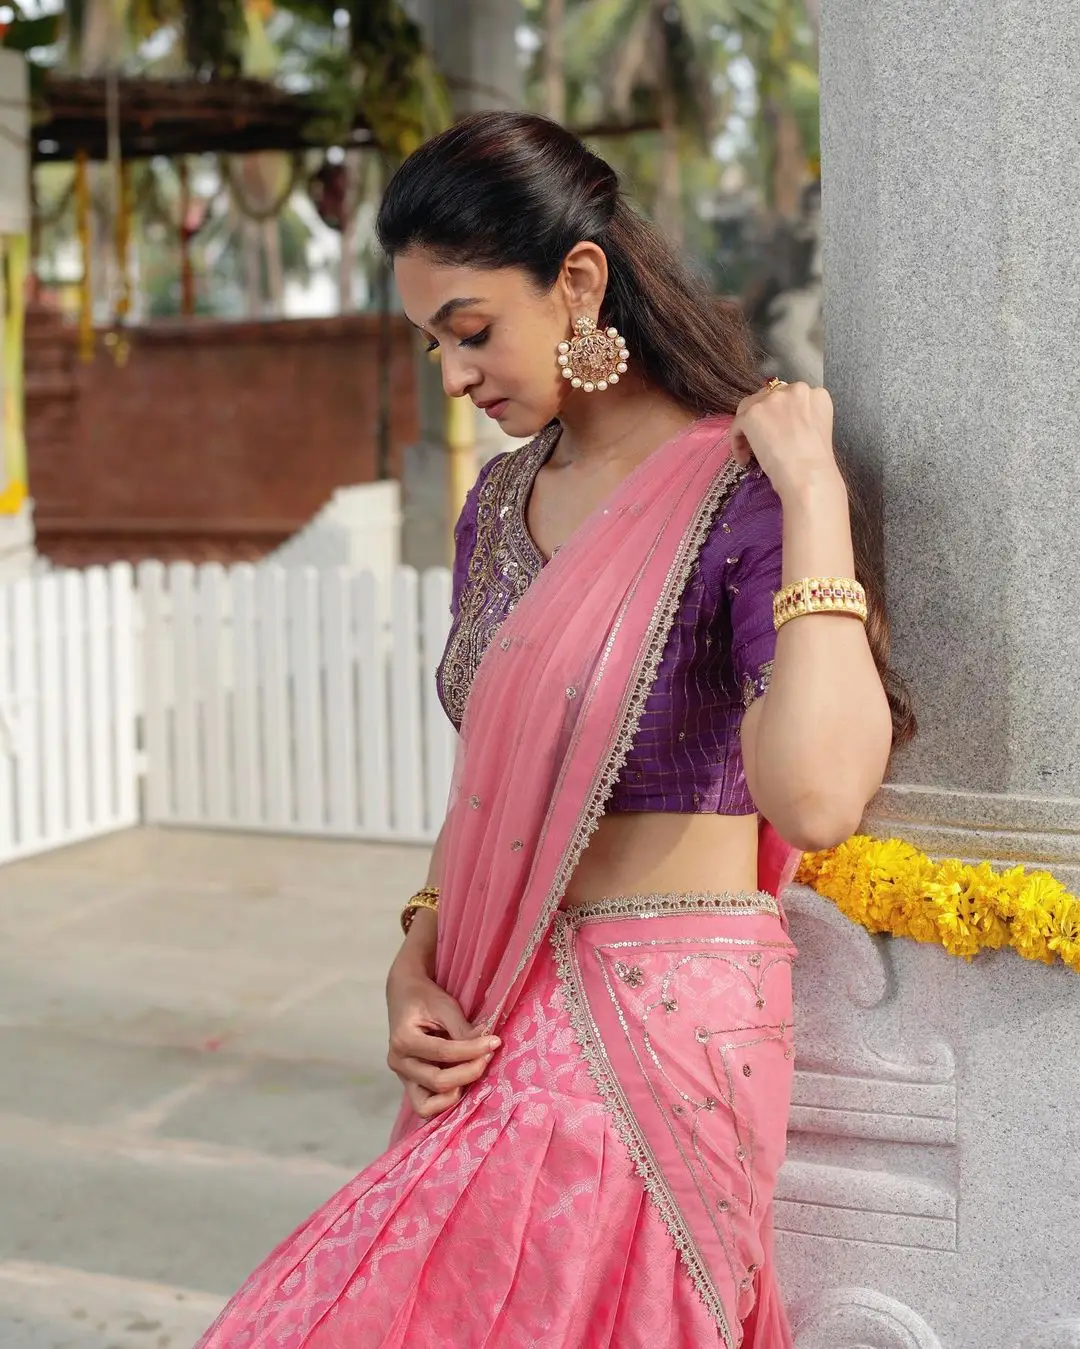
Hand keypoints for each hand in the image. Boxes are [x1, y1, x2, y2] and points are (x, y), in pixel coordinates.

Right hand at [386, 966, 499, 1121]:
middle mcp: (398, 1063)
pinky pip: (426, 1105)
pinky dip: (444, 1101)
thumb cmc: (424, 997)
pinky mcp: (410, 1083)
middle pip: (437, 1081)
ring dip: (454, 1095)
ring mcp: (402, 1076)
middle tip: (488, 1057)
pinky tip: (462, 1083)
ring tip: (473, 1073)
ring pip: (426, 1105)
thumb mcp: (444, 1005)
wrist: (404, 995)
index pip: (443, 1052)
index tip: (495, 1042)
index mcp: (403, 1040)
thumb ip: (463, 1029)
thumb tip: (487, 1045)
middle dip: (468, 1072)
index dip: (472, 1050)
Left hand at [730, 380, 840, 501]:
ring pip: (750, 408)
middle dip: (764, 417)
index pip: (790, 397)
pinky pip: (737, 424)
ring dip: (749, 428)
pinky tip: (744, 459)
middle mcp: (796, 390)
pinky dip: (737, 442)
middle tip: (763, 439)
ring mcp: (773, 399)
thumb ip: (802, 419)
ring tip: (751, 451)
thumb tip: (781, 426)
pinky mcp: (753, 413)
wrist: (808, 474)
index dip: (780, 415)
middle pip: (768, 397)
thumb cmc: (816, 462)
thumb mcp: (816, 430)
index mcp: (816, 395)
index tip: (778, 432)